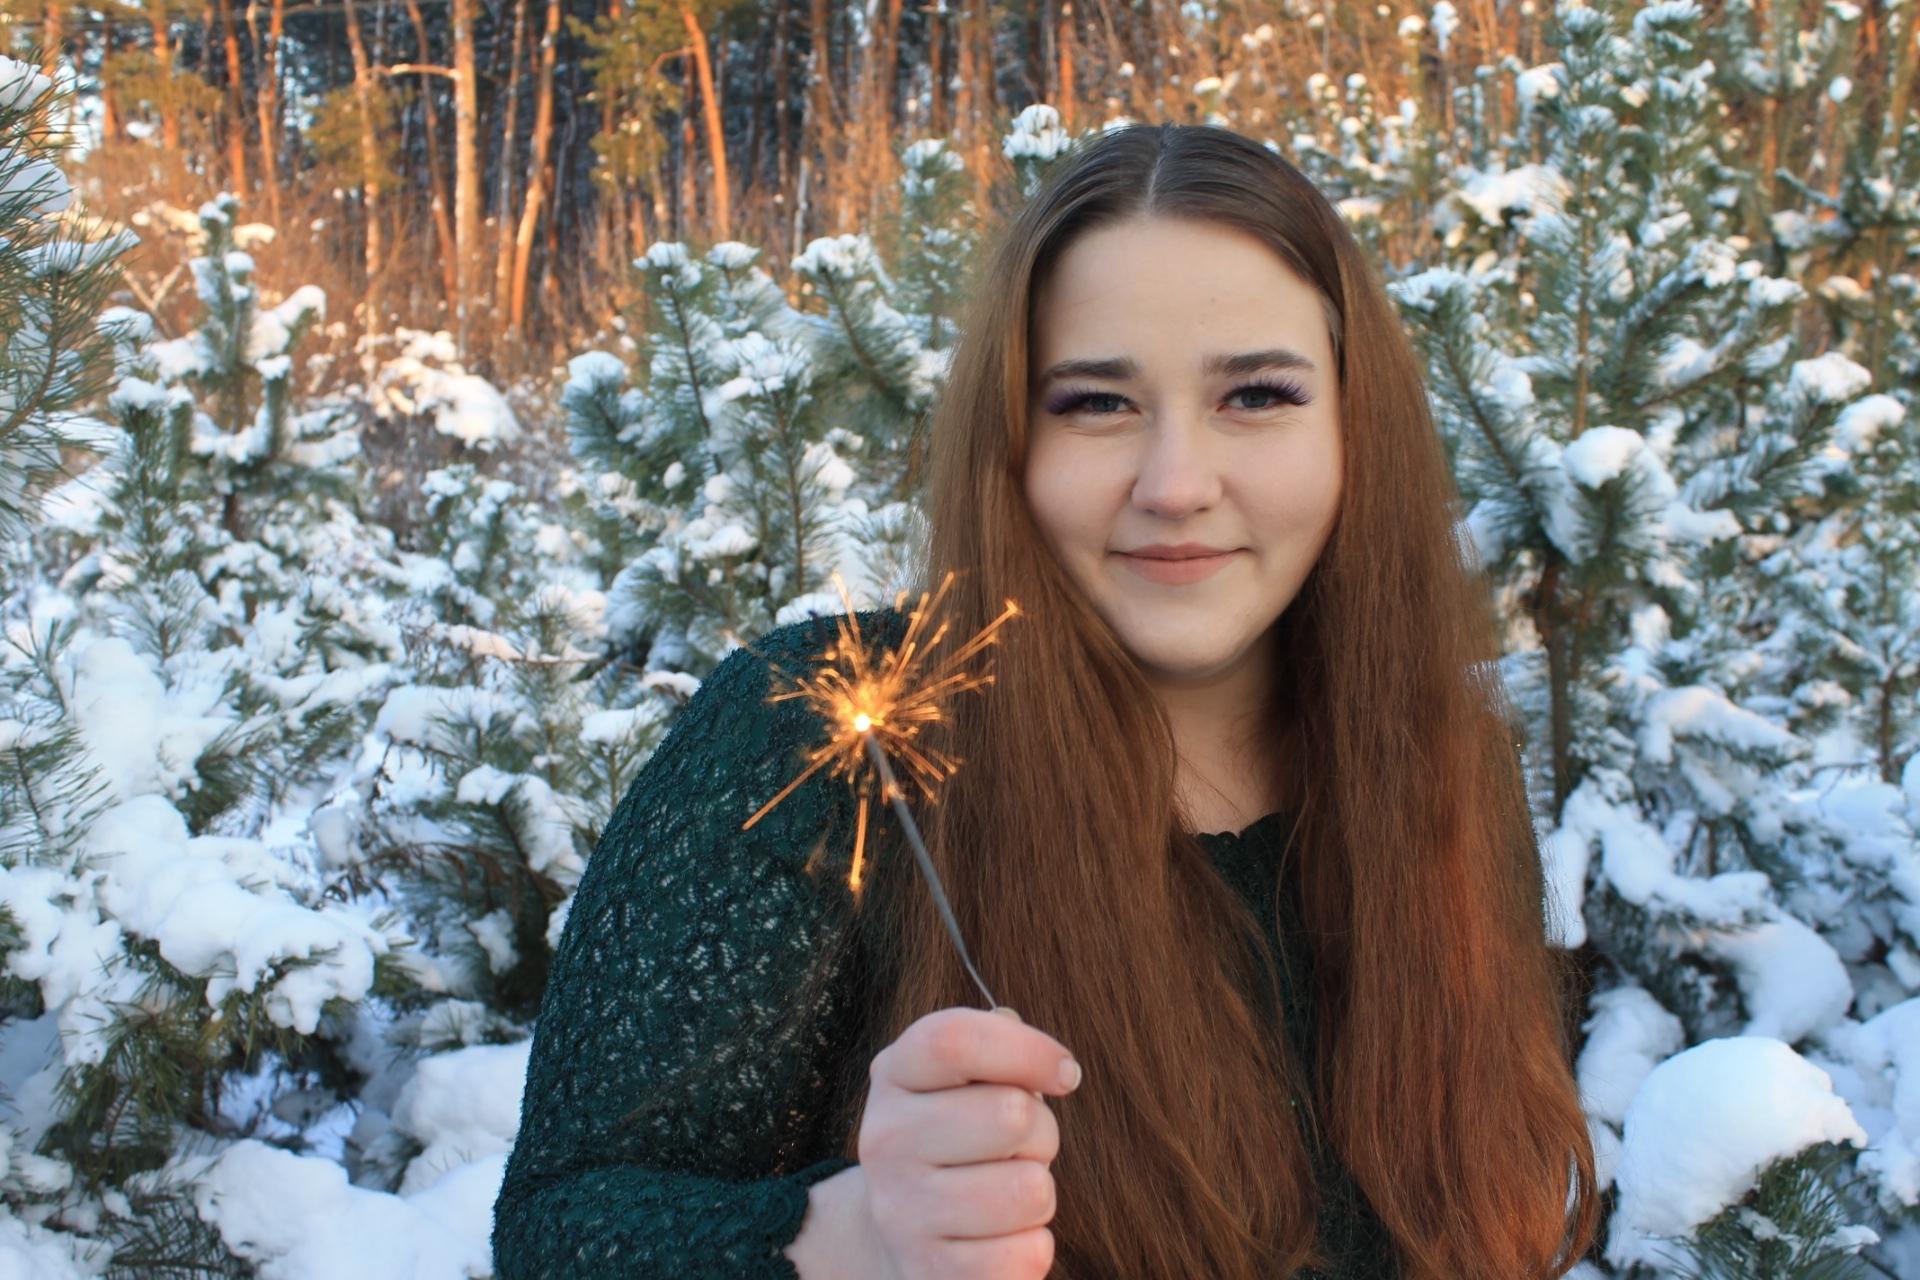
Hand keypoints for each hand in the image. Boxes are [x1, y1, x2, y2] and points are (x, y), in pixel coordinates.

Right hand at [853, 1005, 1081, 1279]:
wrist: (897, 1232)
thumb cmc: (953, 1139)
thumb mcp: (957, 1079)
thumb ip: (1000, 1049)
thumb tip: (1053, 1068)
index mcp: (894, 1075)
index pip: (956, 1041)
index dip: (1027, 1050)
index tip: (1065, 1074)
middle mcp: (886, 1140)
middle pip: (1012, 1114)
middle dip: (1042, 1131)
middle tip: (1018, 1147)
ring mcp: (902, 1212)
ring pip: (1030, 1190)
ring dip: (1038, 1191)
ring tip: (1005, 1191)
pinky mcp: (932, 1273)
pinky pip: (1028, 1254)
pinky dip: (1032, 1245)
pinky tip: (1000, 1236)